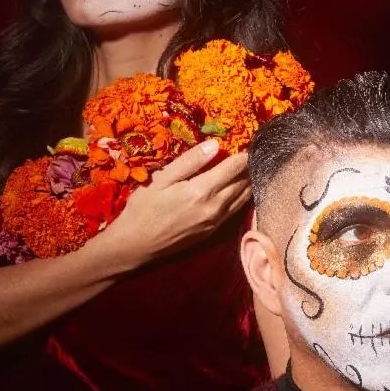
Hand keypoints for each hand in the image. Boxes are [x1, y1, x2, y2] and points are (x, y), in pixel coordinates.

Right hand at [99, 139, 251, 270]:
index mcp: (202, 190)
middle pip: (243, 183)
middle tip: (253, 155)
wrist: (136, 245)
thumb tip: (215, 145)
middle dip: (250, 167)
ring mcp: (216, 221)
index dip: (244, 154)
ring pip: (243, 198)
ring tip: (251, 169)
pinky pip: (235, 211)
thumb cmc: (144, 208)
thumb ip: (190, 161)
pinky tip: (241, 190)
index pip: (234, 168)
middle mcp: (215, 207)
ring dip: (249, 182)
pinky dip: (242, 198)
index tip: (249, 144)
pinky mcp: (213, 231)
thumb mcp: (162, 179)